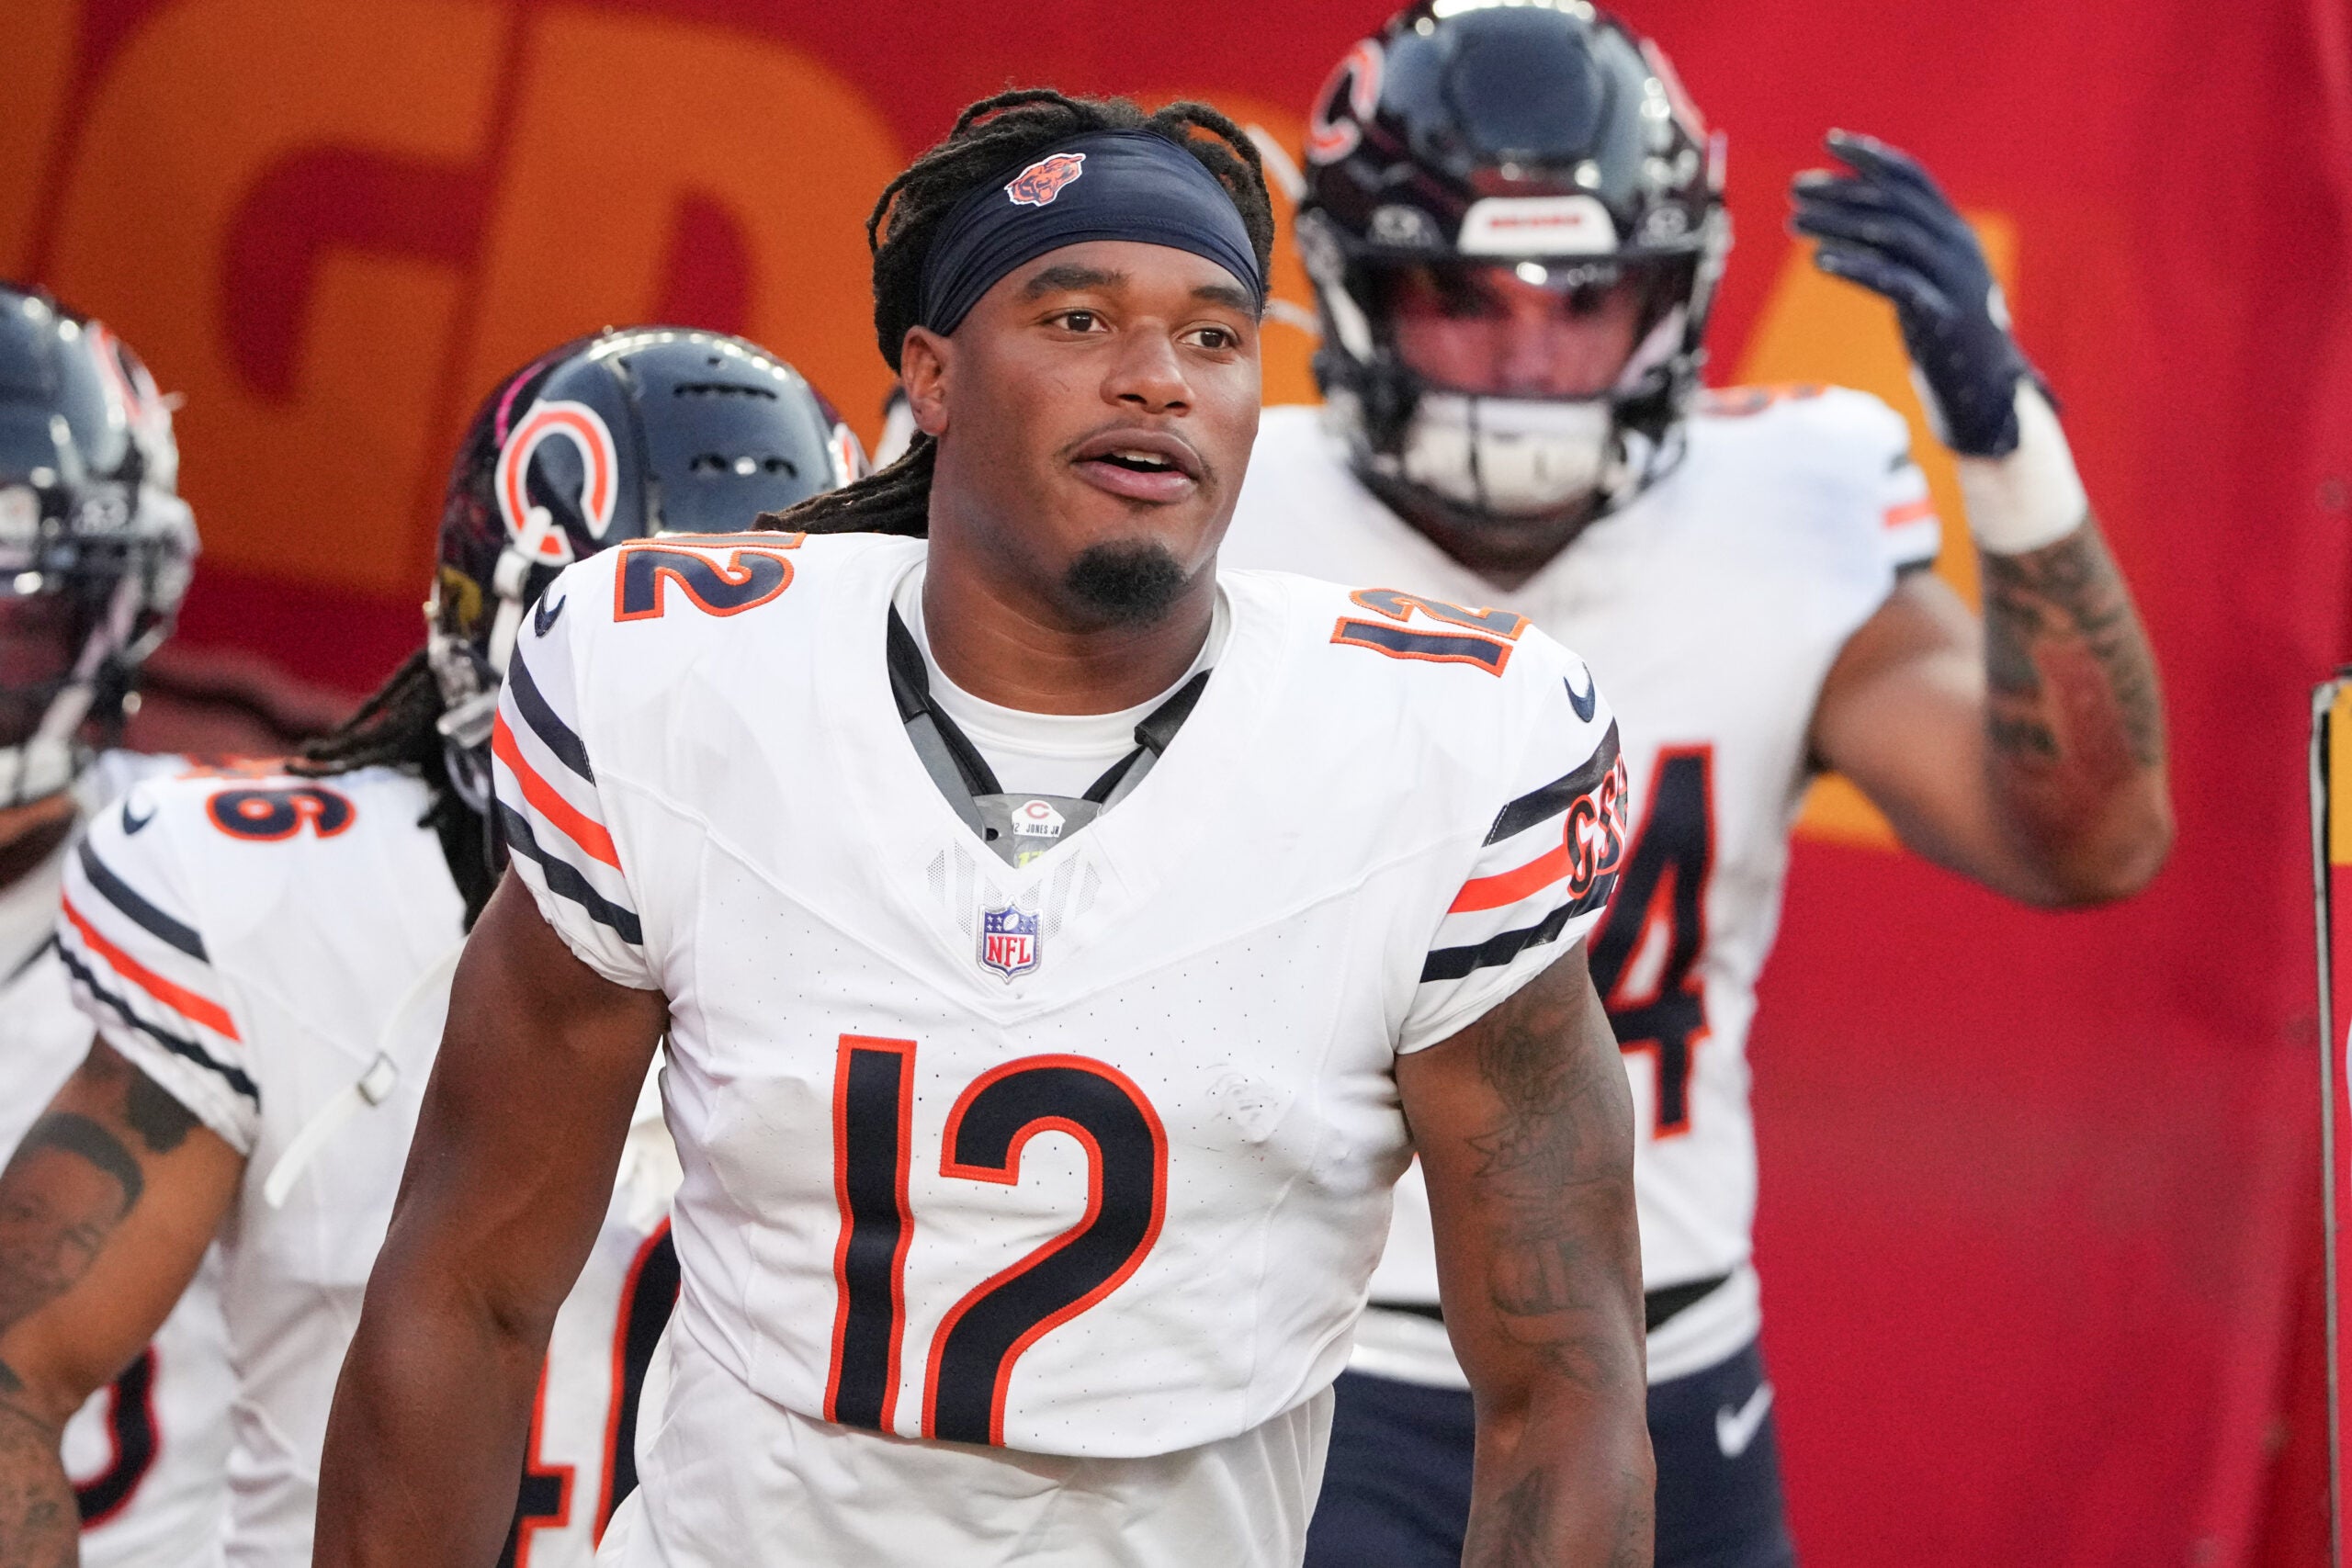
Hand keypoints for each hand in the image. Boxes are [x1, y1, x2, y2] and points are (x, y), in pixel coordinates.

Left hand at [1790, 130, 2038, 456]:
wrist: (1985, 393)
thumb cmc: (1948, 338)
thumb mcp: (1926, 283)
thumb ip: (1899, 253)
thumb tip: (1846, 226)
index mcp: (1956, 233)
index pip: (1913, 179)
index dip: (1872, 158)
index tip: (1830, 143)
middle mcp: (1958, 247)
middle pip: (1894, 203)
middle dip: (1842, 191)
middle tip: (1794, 189)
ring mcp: (1953, 280)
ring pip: (1891, 236)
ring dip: (1838, 225)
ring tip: (1793, 223)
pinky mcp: (1940, 316)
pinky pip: (1894, 282)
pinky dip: (1855, 268)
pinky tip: (1818, 261)